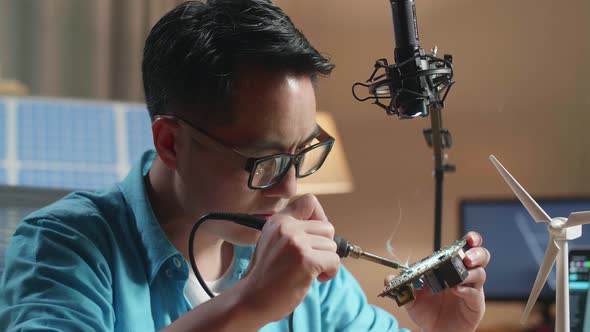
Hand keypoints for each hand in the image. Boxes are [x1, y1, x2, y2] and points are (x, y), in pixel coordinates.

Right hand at [237, 194, 339, 322]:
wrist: (252, 299)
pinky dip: (330, 272)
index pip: (310, 201)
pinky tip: (316, 278)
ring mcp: (296, 243)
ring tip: (309, 271)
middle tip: (311, 259)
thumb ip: (293, 230)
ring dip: (326, 261)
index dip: (320, 217)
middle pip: (327, 227)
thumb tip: (324, 227)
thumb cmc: (266, 275)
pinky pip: (334, 261)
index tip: (315, 235)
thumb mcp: (273, 241)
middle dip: (324, 246)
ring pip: (332, 246)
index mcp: (278, 220)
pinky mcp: (306, 261)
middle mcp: (287, 228)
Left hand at [389, 231, 489, 331]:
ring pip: (480, 274)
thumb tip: (388, 278)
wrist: (433, 331)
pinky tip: (457, 290)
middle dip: (476, 253)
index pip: (464, 248)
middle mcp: (464, 275)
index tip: (469, 238)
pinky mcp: (474, 304)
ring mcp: (471, 289)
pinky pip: (475, 294)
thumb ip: (402, 287)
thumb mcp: (411, 299)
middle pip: (480, 257)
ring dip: (470, 273)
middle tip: (466, 258)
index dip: (471, 240)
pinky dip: (467, 290)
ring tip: (457, 278)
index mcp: (450, 267)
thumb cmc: (426, 311)